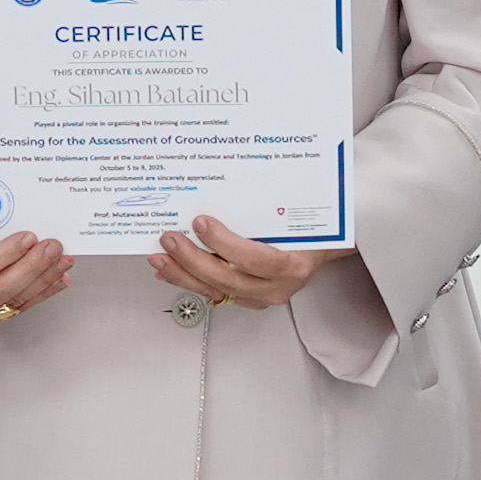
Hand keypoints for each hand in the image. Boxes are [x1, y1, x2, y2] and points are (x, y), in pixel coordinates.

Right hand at [0, 229, 70, 328]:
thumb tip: (20, 215)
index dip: (4, 255)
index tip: (28, 238)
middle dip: (31, 267)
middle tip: (53, 247)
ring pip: (11, 301)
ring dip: (42, 280)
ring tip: (62, 260)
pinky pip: (17, 308)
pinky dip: (40, 292)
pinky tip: (57, 279)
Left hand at [152, 218, 341, 310]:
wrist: (320, 247)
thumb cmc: (310, 229)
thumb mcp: (296, 213)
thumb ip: (268, 205)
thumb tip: (231, 180)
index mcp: (293, 265)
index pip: (256, 260)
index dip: (225, 244)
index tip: (201, 223)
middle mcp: (276, 287)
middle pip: (228, 279)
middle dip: (193, 259)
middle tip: (171, 238)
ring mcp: (259, 296)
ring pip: (215, 290)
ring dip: (182, 273)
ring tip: (160, 256)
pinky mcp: (244, 299)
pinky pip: (211, 292)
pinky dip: (187, 280)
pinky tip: (169, 269)